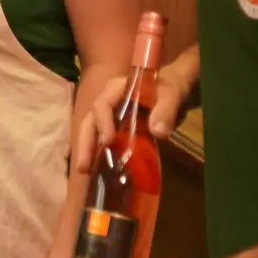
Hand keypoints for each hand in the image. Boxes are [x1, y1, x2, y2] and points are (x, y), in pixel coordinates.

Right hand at [72, 51, 194, 173]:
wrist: (175, 89)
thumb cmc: (171, 85)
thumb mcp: (172, 93)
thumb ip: (166, 109)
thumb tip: (158, 132)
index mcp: (117, 89)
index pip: (103, 104)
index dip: (103, 122)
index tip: (107, 141)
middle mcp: (109, 103)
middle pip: (91, 121)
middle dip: (85, 143)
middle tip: (83, 167)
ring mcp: (111, 117)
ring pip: (93, 132)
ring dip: (89, 151)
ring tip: (85, 171)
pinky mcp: (118, 129)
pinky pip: (105, 141)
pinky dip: (101, 154)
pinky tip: (99, 171)